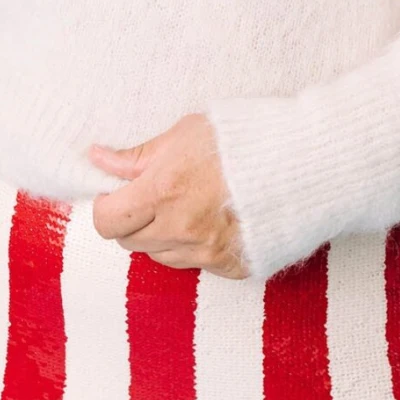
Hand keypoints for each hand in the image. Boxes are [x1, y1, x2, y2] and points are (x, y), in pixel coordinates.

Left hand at [87, 114, 248, 278]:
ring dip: (163, 235)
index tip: (118, 194)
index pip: (107, 220)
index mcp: (164, 191)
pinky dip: (195, 247)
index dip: (107, 206)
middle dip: (134, 220)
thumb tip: (98, 159)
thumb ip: (138, 156)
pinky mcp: (231, 266)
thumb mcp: (185, 134)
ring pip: (160, 256)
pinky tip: (213, 221)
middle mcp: (182, 228)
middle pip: (130, 241)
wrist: (302, 161)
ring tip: (188, 205)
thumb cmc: (243, 139)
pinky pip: (195, 265)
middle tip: (154, 196)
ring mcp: (208, 252)